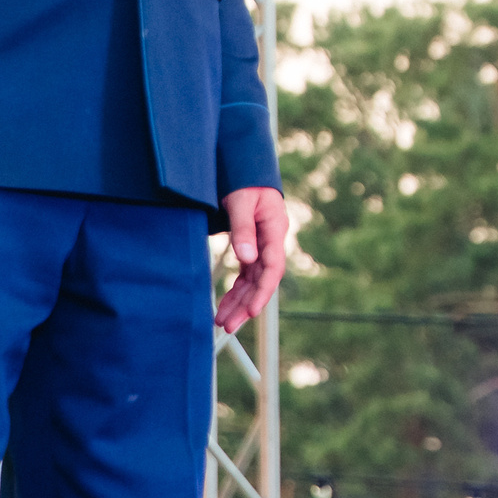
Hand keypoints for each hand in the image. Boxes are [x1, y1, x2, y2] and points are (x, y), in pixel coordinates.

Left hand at [215, 186, 287, 333]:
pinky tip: (225, 304)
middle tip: (228, 325)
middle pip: (263, 280)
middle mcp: (271, 241)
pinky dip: (236, 290)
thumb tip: (246, 258)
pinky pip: (246, 274)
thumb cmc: (245, 182)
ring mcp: (263, 246)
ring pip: (253, 281)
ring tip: (222, 321)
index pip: (273, 268)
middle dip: (246, 305)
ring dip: (239, 302)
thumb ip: (243, 229)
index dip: (263, 292)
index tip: (251, 311)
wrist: (247, 171)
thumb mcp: (241, 201)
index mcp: (275, 229)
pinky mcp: (252, 248)